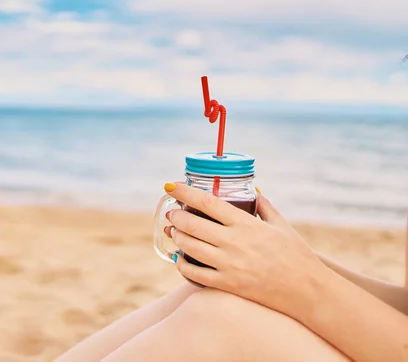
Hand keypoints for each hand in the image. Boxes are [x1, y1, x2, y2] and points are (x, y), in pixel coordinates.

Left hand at [163, 182, 327, 316]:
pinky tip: (180, 258)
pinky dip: (182, 264)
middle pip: (192, 224)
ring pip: (189, 247)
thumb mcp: (282, 225)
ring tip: (174, 233)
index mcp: (246, 224)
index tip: (170, 186)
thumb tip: (253, 192)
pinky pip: (194, 274)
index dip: (184, 192)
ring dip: (177, 238)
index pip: (207, 202)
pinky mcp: (227, 285)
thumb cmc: (297, 256)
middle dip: (176, 217)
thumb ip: (265, 207)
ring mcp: (229, 265)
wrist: (308, 292)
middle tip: (172, 214)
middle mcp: (234, 242)